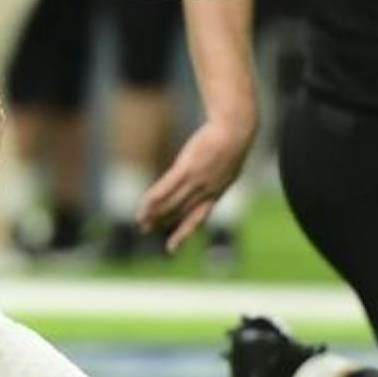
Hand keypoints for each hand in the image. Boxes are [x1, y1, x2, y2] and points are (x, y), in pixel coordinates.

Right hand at [138, 116, 256, 250]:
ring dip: (154, 214)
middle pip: (180, 211)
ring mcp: (196, 180)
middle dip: (162, 222)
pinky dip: (154, 198)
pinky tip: (143, 205)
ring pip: (172, 203)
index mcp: (217, 192)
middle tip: (146, 229)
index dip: (184, 233)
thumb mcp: (228, 162)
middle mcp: (206, 191)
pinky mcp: (187, 167)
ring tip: (141, 222)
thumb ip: (217, 175)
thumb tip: (208, 177)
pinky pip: (167, 187)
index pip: (198, 218)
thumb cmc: (233, 141)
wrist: (236, 128)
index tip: (171, 248)